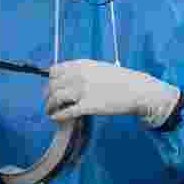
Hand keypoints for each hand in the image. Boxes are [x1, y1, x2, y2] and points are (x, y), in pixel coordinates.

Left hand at [44, 59, 180, 127]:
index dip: (50, 80)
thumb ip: (83, 71)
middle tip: (48, 102)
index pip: (54, 70)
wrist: (137, 89)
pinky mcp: (88, 106)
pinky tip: (55, 118)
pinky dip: (58, 116)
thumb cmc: (121, 79)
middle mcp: (79, 75)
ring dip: (49, 106)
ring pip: (56, 98)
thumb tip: (69, 79)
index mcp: (81, 64)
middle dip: (47, 95)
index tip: (51, 87)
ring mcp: (83, 90)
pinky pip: (66, 112)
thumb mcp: (99, 68)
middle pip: (52, 85)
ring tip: (49, 111)